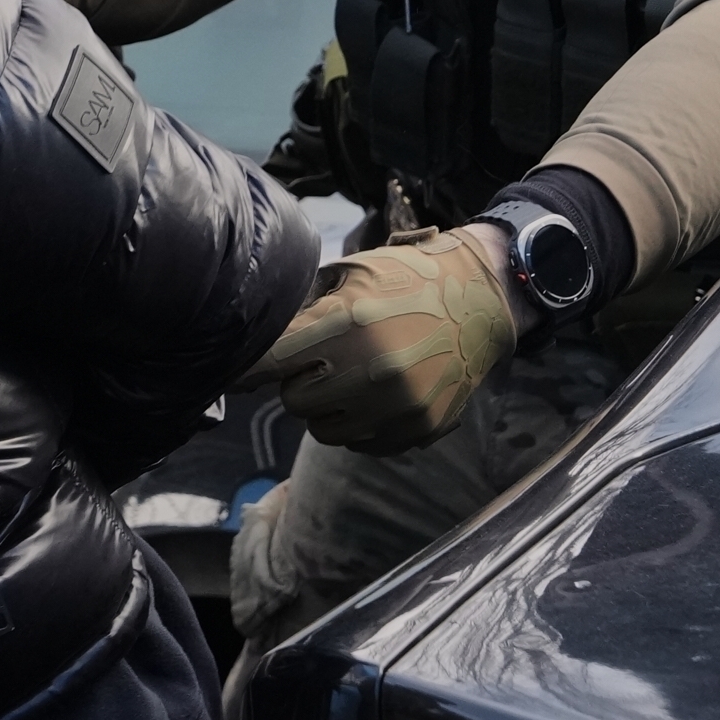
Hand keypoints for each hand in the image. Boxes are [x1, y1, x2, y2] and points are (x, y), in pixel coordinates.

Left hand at [242, 224, 517, 453]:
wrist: (480, 300)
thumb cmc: (403, 279)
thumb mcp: (347, 275)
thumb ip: (299, 311)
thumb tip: (250, 348)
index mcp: (346, 323)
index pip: (269, 364)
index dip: (247, 369)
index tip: (238, 370)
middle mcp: (371, 370)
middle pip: (293, 401)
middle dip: (299, 381)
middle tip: (321, 360)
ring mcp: (399, 405)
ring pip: (324, 430)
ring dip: (327, 408)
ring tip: (350, 378)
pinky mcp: (420, 429)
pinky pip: (362, 444)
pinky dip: (361, 424)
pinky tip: (377, 395)